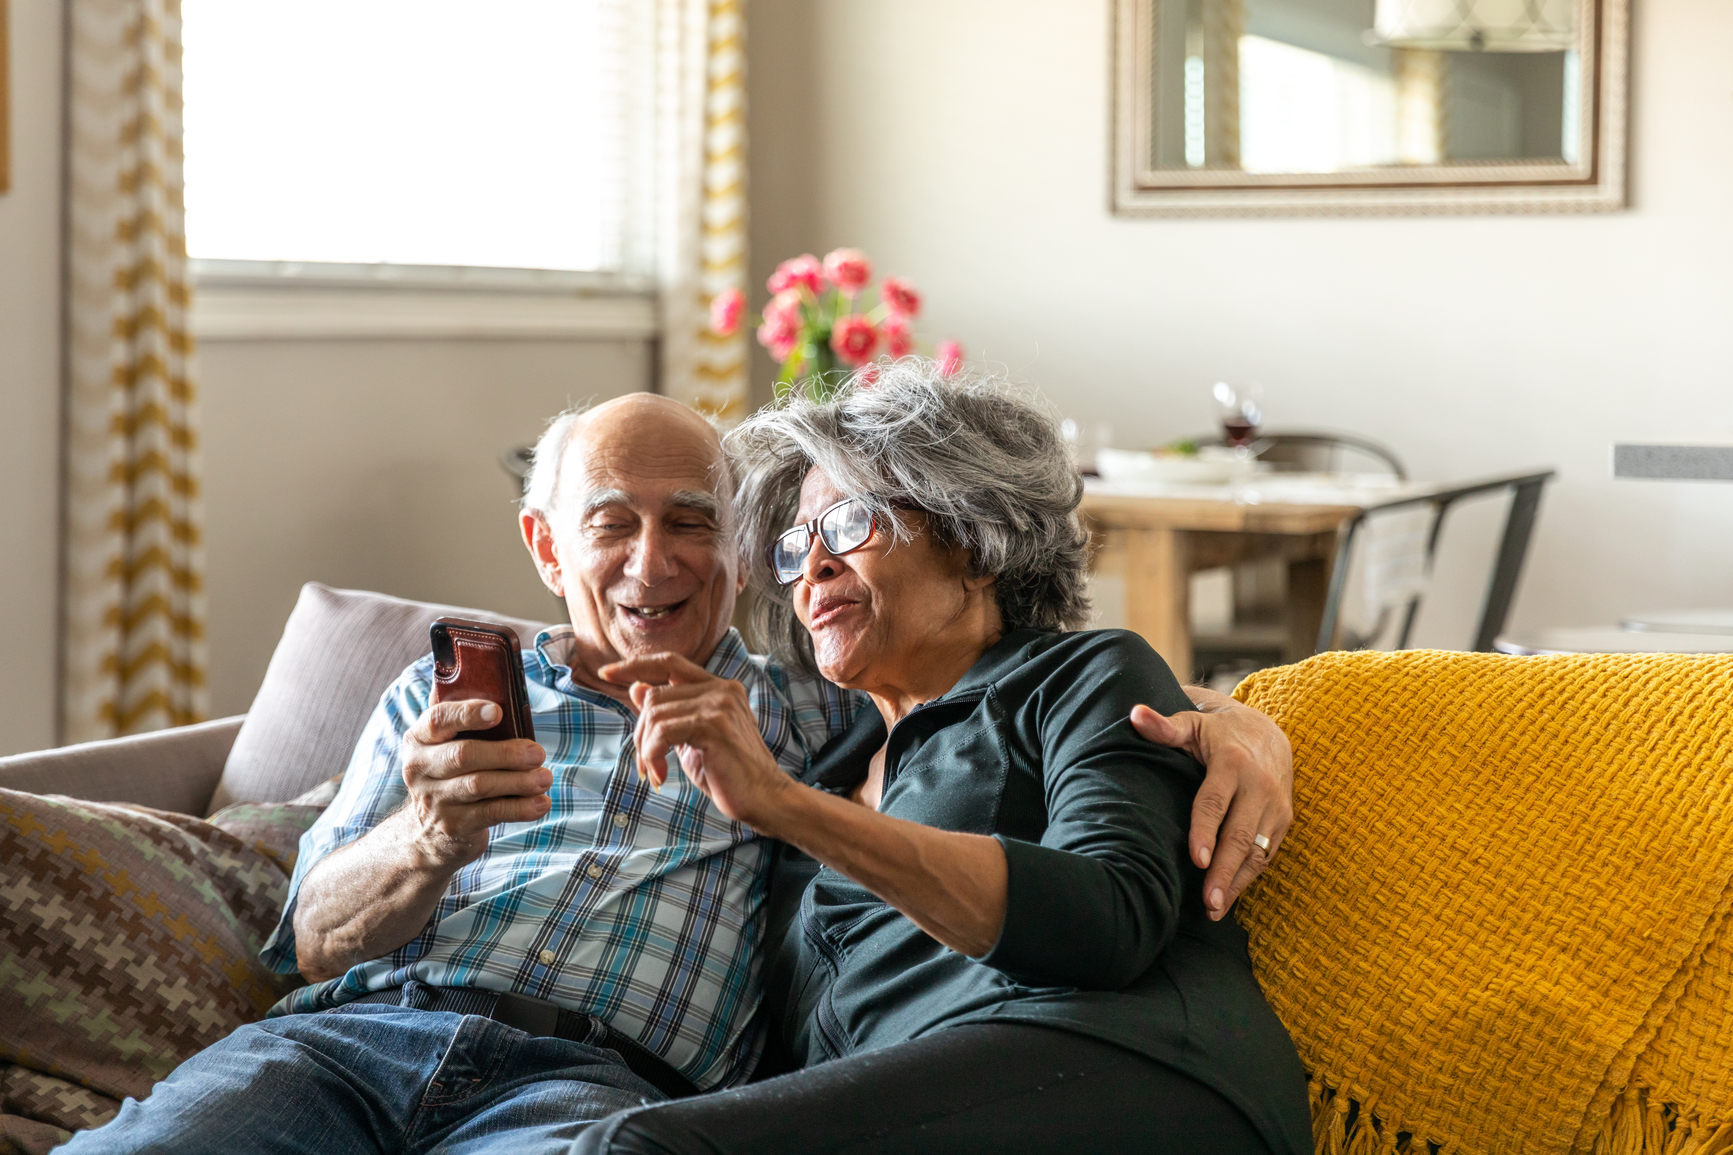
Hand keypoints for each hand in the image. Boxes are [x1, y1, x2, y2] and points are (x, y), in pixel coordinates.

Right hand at [399, 699, 549, 867]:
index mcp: (419, 739)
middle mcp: (419, 769)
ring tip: (545, 778)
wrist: (428, 830)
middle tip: (538, 754)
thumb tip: (512, 706)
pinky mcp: (453, 825)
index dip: (467, 714)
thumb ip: (468, 725)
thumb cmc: (452, 773)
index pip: (437, 720)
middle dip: (505, 754)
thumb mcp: (447, 747)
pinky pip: (491, 813)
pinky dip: (520, 808)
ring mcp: (434, 800)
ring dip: (518, 781)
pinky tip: (541, 803)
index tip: (498, 712)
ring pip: (479, 785)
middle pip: (463, 755)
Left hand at [599, 653, 791, 830]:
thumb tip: (636, 687)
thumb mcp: (690, 740)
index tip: (607, 674)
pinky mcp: (714, 725)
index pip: (669, 662)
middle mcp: (721, 688)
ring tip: (655, 772)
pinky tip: (661, 775)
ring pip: (654, 713)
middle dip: (640, 732)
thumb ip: (669, 713)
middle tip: (645, 764)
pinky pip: (662, 731)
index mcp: (719, 688)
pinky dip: (652, 755)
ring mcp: (719, 704)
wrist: (765, 799)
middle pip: (655, 694)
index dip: (635, 665)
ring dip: (645, 748)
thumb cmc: (729, 775)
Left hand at [1130, 688, 1292, 920]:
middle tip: (1207, 902)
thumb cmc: (1218, 733)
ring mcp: (1276, 807)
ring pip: (1257, 851)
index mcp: (1232, 763)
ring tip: (1215, 909)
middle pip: (1240, 835)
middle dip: (1223, 871)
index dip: (1205, 831)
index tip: (1195, 859)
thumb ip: (1164, 726)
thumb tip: (1135, 714)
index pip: (1215, 802)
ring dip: (1236, 883)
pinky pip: (1267, 855)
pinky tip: (1229, 899)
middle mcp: (1259, 786)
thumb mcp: (1192, 724)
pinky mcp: (1284, 821)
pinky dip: (1248, 879)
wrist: (1268, 733)